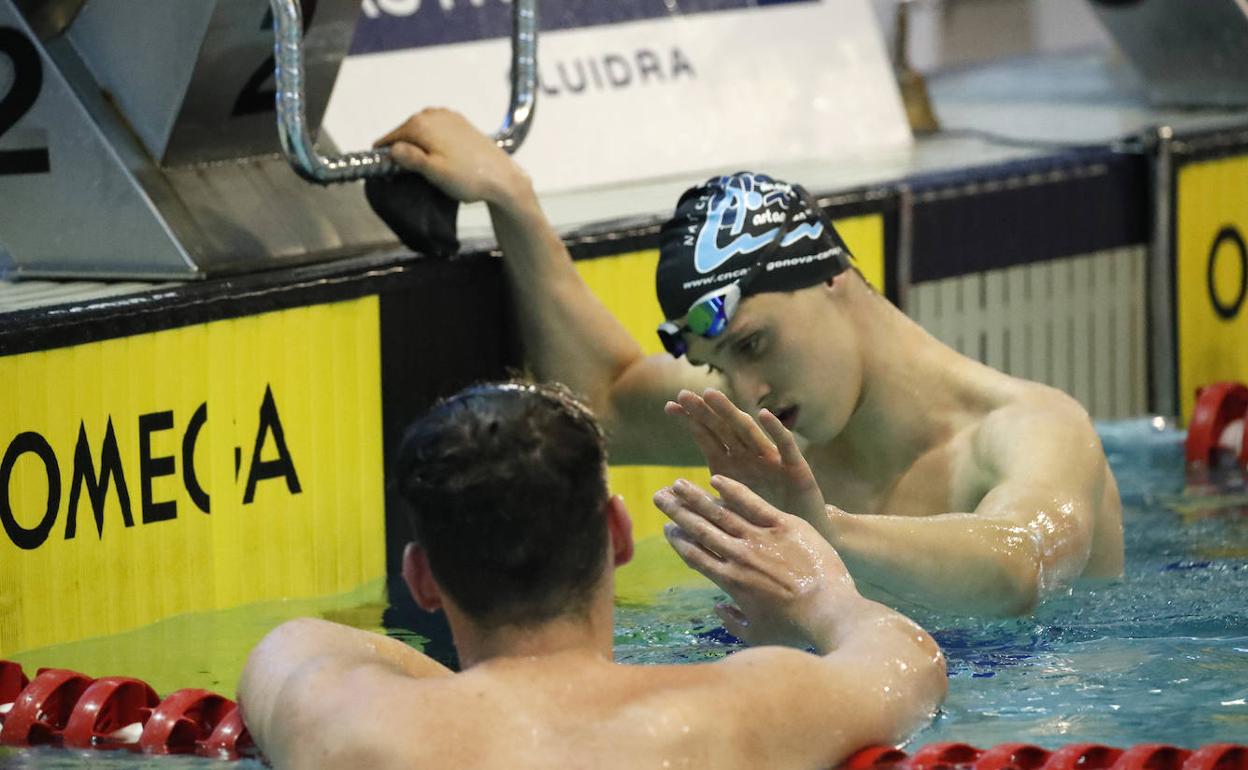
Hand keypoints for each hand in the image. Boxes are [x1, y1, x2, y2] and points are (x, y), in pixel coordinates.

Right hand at [374, 108, 530, 204]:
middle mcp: (432, 114)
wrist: (502, 177)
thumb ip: (411, 159)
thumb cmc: (468, 179)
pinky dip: (432, 141)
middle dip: (402, 150)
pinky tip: (439, 157)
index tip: (384, 171)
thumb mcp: (435, 173)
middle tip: (404, 173)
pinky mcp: (460, 122)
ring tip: (423, 168)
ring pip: (420, 130)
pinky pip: (436, 130)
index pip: (390, 138)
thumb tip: (392, 149)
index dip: (384, 155)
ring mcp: (447, 116)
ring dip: (417, 146)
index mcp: (421, 125)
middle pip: (404, 132)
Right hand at [653, 475, 855, 647]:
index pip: (695, 555)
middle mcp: (738, 556)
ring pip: (720, 512)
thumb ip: (733, 622)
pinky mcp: (784, 525)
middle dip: (677, 511)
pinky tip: (716, 479)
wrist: (830, 611)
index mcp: (730, 582)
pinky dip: (733, 490)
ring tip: (678, 483)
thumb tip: (717, 608)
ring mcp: (760, 538)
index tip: (667, 528)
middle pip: (700, 529)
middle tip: (658, 496)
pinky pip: (753, 503)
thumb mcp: (758, 634)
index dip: (678, 539)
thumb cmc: (796, 629)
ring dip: (696, 496)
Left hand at [665, 389, 827, 529]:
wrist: (795, 542)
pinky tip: (764, 414)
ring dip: (731, 413)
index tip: (669, 406)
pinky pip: (786, 446)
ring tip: (712, 396)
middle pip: (724, 429)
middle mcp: (749, 457)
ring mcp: (772, 460)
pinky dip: (776, 430)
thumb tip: (663, 492)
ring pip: (750, 432)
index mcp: (731, 465)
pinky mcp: (796, 468)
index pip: (707, 437)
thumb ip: (699, 498)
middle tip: (684, 394)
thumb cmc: (759, 523)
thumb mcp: (724, 509)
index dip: (691, 421)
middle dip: (704, 411)